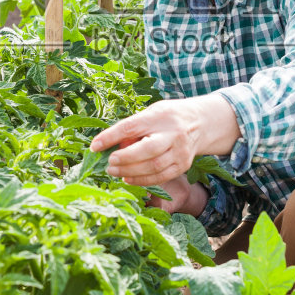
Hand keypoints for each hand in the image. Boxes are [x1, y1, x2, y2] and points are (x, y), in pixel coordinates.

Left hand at [90, 99, 211, 212]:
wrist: (200, 123)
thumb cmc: (167, 117)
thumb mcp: (150, 113)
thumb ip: (133, 128)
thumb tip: (109, 145)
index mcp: (160, 116)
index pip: (132, 126)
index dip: (111, 137)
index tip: (94, 146)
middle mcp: (173, 134)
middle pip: (146, 150)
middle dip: (124, 159)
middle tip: (108, 163)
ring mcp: (180, 151)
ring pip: (153, 167)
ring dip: (130, 172)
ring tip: (114, 171)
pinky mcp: (183, 165)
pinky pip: (160, 177)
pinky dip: (142, 180)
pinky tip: (128, 179)